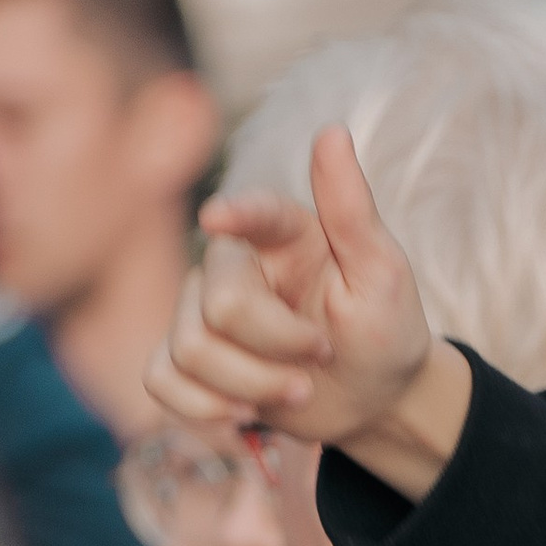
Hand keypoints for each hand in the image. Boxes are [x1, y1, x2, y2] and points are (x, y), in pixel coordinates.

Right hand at [150, 127, 472, 501]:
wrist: (374, 399)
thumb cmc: (384, 330)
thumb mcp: (383, 275)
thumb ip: (352, 209)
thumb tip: (333, 131)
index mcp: (283, 231)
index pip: (252, 215)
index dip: (234, 215)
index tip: (218, 218)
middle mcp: (234, 262)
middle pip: (218, 304)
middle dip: (274, 348)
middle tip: (319, 359)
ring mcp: (202, 310)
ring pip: (189, 349)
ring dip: (251, 388)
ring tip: (297, 391)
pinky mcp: (186, 359)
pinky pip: (161, 380)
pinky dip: (203, 409)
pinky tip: (244, 415)